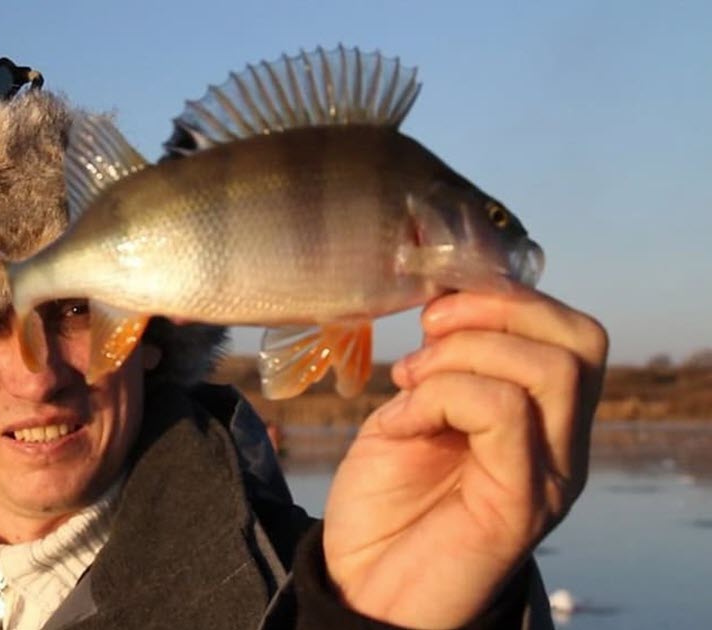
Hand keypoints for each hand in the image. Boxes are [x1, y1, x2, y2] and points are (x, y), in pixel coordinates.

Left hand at [321, 288, 607, 628]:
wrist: (363, 585)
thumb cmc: (385, 502)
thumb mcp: (412, 413)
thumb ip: (444, 369)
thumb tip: (449, 306)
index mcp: (542, 420)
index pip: (571, 333)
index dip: (507, 298)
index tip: (434, 310)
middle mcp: (562, 447)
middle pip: (580, 340)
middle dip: (494, 313)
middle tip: (427, 337)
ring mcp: (549, 475)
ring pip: (548, 369)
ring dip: (462, 357)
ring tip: (409, 385)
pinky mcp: (522, 504)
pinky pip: (502, 413)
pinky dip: (440, 396)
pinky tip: (401, 422)